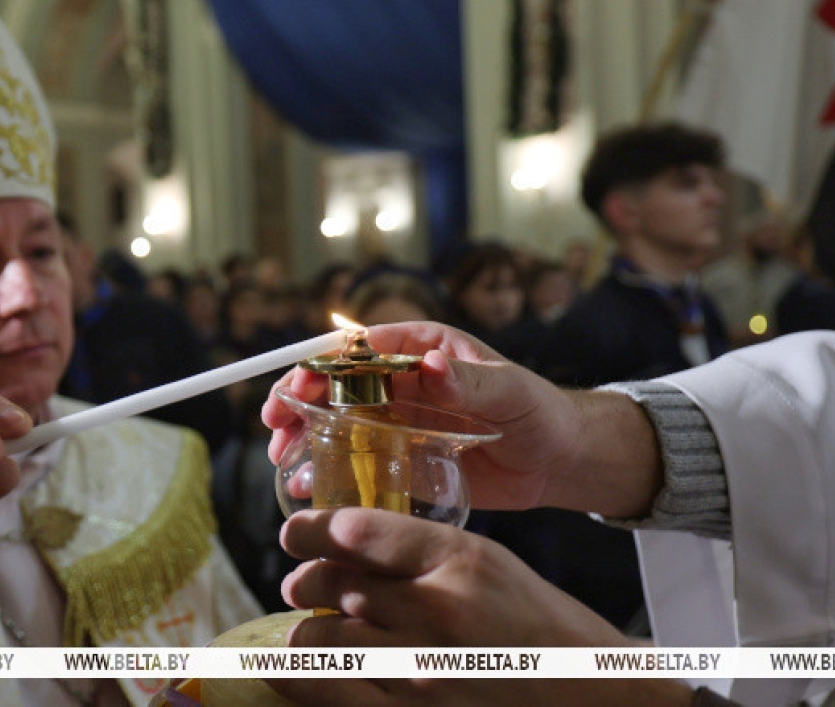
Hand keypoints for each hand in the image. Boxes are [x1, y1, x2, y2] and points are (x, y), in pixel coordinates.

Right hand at [262, 321, 661, 514]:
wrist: (560, 461)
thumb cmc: (542, 413)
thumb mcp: (510, 393)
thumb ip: (471, 382)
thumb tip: (431, 366)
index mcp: (424, 349)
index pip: (361, 348)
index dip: (323, 364)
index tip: (297, 385)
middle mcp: (404, 380)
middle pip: (337, 384)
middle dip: (300, 400)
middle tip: (274, 425)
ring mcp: (400, 419)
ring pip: (338, 422)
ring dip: (306, 436)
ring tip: (282, 459)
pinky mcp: (403, 456)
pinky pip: (358, 459)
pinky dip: (330, 469)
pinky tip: (309, 486)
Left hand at [270, 508, 692, 706]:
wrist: (587, 697)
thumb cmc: (536, 626)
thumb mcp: (486, 563)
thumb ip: (416, 549)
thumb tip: (338, 541)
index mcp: (460, 561)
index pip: (358, 532)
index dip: (312, 531)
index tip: (296, 534)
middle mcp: (437, 613)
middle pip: (332, 584)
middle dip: (306, 581)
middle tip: (300, 583)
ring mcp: (421, 671)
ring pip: (321, 640)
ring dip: (307, 632)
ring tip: (310, 631)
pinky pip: (330, 693)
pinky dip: (303, 677)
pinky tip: (288, 667)